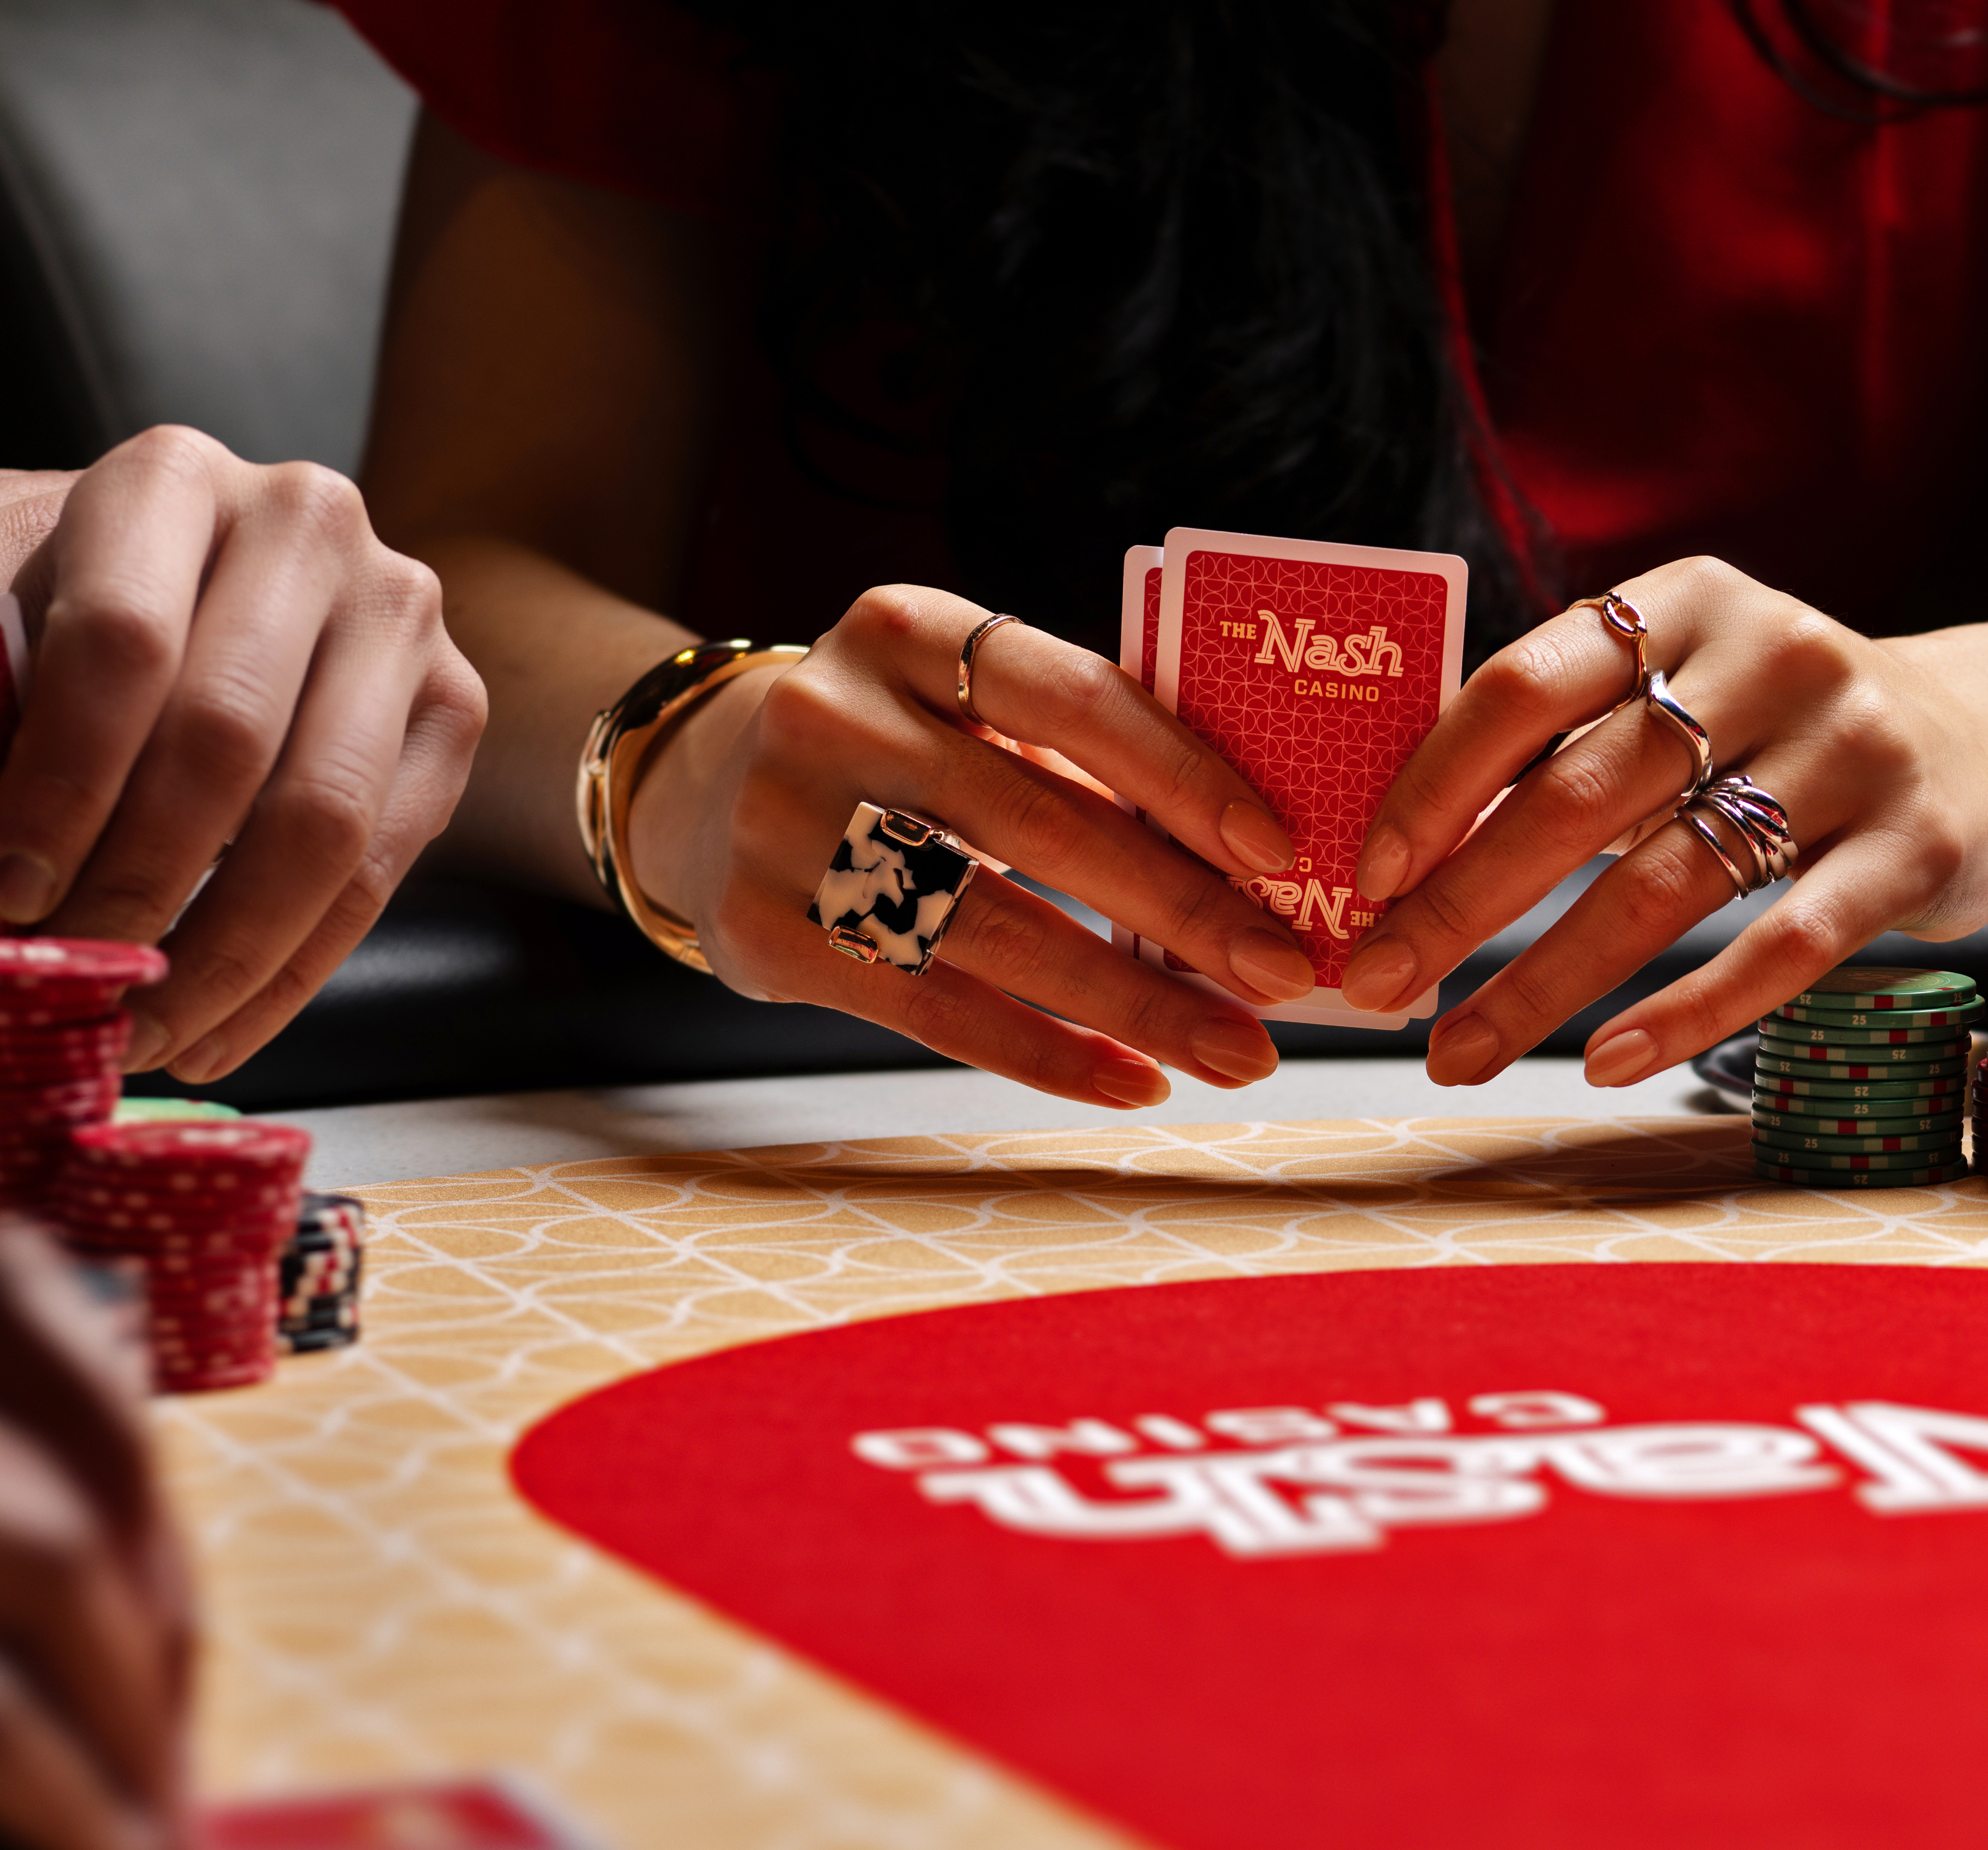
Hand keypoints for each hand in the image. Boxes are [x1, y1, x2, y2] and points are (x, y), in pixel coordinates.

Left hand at [0, 429, 487, 1083]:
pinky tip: (210, 1036)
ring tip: (135, 1034)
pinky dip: (286, 975)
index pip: (124, 639)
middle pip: (228, 735)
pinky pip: (378, 873)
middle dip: (138, 885)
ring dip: (219, 955)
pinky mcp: (447, 709)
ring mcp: (392, 612)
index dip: (62, 782)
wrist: (141, 595)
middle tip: (67, 983)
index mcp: (168, 476)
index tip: (7, 889)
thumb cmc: (18, 625)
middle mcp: (302, 520)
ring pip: (321, 819)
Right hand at [623, 586, 1322, 1107]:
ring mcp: (788, 825)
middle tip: (1285, 975)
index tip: (1278, 851)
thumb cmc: (894, 748)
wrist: (702, 790)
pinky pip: (935, 1010)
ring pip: (996, 931)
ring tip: (1235, 1051)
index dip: (1182, 775)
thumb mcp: (965, 705)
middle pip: (1045, 827)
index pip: (1072, 697)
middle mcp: (836, 714)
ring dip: (1133, 1005)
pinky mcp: (766, 931)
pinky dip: (1047, 1053)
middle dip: (1183, 913)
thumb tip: (1251, 855)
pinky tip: (1131, 1080)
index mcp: (906, 631)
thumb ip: (1080, 749)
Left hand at [1336, 557, 1987, 1085]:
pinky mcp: (1911, 844)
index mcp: (1687, 603)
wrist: (1979, 739)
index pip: (1528, 685)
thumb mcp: (1680, 693)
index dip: (1434, 784)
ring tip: (1460, 1053)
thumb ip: (1565, 743)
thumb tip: (1403, 853)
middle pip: (1579, 795)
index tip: (1367, 878)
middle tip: (1379, 988)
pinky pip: (1781, 944)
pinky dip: (1685, 1013)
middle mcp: (1772, 655)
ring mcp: (1852, 748)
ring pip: (1664, 883)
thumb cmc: (1775, 732)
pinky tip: (1605, 1062)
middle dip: (1460, 905)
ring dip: (1543, 983)